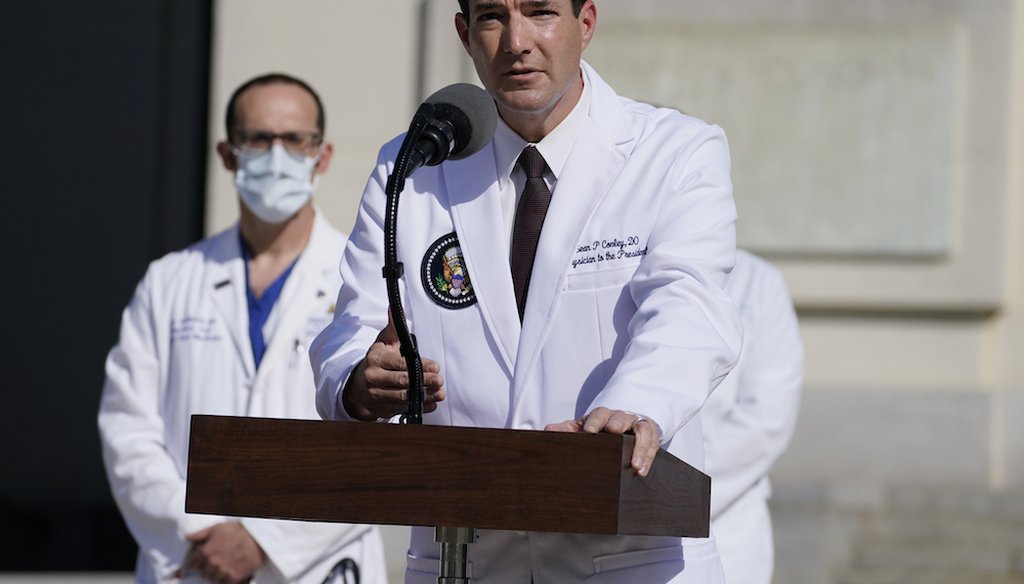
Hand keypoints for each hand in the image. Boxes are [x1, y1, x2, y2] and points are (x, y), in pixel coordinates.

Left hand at [178, 522, 264, 583]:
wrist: (258, 538)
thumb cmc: (238, 531)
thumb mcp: (217, 528)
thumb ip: (200, 534)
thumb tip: (186, 537)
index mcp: (206, 551)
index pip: (192, 563)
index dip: (197, 562)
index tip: (201, 561)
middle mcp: (212, 563)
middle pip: (202, 573)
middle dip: (207, 569)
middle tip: (215, 563)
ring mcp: (223, 571)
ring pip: (212, 579)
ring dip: (215, 575)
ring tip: (223, 568)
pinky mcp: (233, 577)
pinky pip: (224, 583)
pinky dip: (225, 580)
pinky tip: (230, 572)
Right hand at [342, 308, 444, 420]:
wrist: (356, 387)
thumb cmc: (376, 361)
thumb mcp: (382, 343)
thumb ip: (392, 328)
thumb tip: (394, 307)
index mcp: (376, 359)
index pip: (400, 363)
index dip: (419, 365)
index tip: (435, 366)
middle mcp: (374, 378)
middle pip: (402, 381)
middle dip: (423, 381)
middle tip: (439, 380)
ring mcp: (377, 396)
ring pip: (404, 397)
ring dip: (424, 397)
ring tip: (440, 393)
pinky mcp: (382, 409)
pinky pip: (402, 409)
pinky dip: (419, 408)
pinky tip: (431, 405)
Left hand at [545, 407, 661, 476]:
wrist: (625, 425)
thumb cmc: (601, 429)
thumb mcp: (584, 429)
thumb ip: (568, 430)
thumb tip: (548, 430)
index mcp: (602, 416)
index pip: (598, 414)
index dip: (594, 422)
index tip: (588, 432)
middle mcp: (620, 418)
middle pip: (620, 417)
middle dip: (616, 424)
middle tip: (613, 432)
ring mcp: (636, 425)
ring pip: (641, 430)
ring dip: (639, 447)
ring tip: (635, 465)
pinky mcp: (650, 435)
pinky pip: (652, 443)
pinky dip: (648, 457)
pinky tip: (642, 471)